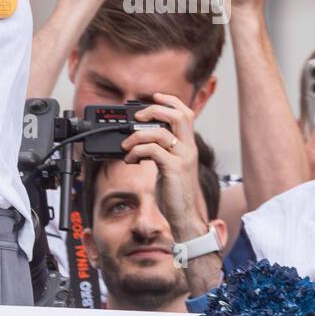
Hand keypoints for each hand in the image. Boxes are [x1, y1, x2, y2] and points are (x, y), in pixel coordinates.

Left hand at [121, 93, 205, 240]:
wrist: (185, 218)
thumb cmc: (175, 194)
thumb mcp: (169, 167)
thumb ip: (161, 151)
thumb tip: (141, 138)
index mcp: (188, 146)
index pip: (185, 114)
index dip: (170, 101)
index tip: (154, 96)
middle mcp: (189, 149)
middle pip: (178, 115)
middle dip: (155, 110)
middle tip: (138, 117)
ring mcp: (183, 159)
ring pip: (160, 132)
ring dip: (136, 136)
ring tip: (126, 146)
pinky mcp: (174, 170)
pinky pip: (152, 150)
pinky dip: (136, 151)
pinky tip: (130, 159)